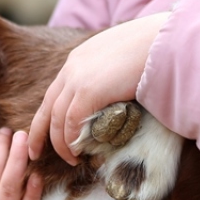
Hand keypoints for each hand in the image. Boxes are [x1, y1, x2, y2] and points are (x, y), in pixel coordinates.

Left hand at [28, 12, 167, 163]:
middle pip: (47, 107)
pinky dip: (72, 139)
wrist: (164, 40)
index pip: (54, 93)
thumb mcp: (121, 60)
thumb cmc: (152, 50)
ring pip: (57, 118)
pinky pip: (72, 122)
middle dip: (39, 133)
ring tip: (72, 159)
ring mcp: (78, 78)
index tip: (43, 135)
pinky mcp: (89, 90)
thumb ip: (109, 76)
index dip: (46, 116)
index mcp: (78, 59)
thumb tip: (114, 97)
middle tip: (36, 154)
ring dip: (61, 143)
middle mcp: (72, 68)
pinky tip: (80, 151)